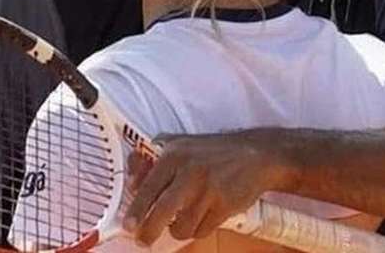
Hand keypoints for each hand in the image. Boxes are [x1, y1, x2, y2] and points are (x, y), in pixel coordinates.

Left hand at [123, 130, 297, 244]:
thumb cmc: (211, 152)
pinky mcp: (225, 205)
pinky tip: (204, 216)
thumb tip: (132, 182)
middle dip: (148, 231)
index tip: (128, 225)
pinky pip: (202, 230)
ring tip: (183, 221)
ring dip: (179, 229)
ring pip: (182, 227)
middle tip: (143, 239)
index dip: (137, 209)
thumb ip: (154, 159)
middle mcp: (190, 171)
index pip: (149, 187)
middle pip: (162, 211)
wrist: (255, 155)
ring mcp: (209, 189)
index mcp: (175, 154)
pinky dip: (199, 228)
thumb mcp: (182, 145)